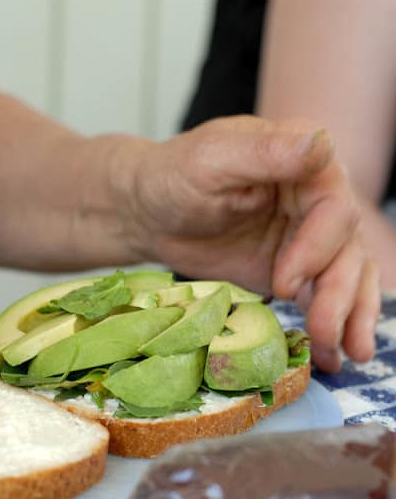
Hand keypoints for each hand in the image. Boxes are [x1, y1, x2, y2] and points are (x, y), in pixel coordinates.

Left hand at [123, 115, 378, 371]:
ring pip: (346, 274)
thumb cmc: (172, 176)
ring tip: (349, 356)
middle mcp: (314, 197)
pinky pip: (320, 295)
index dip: (318, 248)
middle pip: (347, 247)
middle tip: (324, 335)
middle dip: (340, 293)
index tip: (284, 283)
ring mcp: (306, 237)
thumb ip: (264, 151)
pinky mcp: (291, 269)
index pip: (334, 206)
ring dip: (351, 315)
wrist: (148, 212)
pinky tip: (332, 355)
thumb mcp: (210, 158)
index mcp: (303, 162)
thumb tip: (321, 142)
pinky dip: (331, 324)